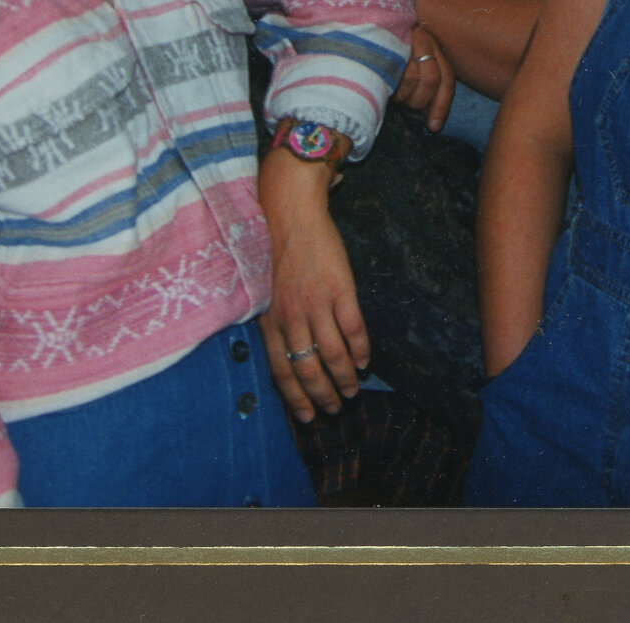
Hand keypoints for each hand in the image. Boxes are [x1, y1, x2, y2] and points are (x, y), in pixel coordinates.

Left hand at [257, 149, 369, 421]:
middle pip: (307, 369)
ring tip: (353, 389)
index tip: (307, 415)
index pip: (281, 370)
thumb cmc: (275, 251)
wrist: (290, 213)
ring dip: (345, 378)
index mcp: (270, 319)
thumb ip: (274, 321)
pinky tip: (365, 360)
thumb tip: (288, 352)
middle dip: (323, 395)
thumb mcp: (264, 291)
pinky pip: (353, 329)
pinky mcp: (340, 289)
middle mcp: (291, 316)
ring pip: (333, 355)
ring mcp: (316, 303)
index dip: (296, 397)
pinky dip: (361, 350)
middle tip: (335, 408)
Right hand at [392, 23, 456, 131]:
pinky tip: (383, 85)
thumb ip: (421, 83)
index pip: (447, 79)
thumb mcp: (410, 64)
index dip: (441, 106)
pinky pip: (392, 69)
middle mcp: (425, 40)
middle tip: (406, 105)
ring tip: (392, 93)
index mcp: (435, 47)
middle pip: (432, 80)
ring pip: (411, 77)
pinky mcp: (389, 37)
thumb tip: (428, 118)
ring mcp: (407, 37)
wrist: (365, 22)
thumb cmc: (386, 53)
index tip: (433, 127)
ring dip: (402, 94)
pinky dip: (390, 85)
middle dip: (420, 101)